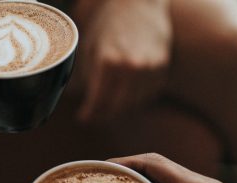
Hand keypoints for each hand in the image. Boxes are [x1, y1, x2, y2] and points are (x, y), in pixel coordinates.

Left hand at [75, 0, 171, 122]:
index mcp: (109, 62)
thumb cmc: (109, 25)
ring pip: (134, 105)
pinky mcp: (162, 69)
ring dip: (120, 109)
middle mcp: (131, 68)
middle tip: (94, 116)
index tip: (83, 118)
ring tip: (109, 106)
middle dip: (103, 115)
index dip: (89, 114)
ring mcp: (150, 69)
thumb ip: (84, 76)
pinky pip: (148, 96)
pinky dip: (137, 99)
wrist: (139, 4)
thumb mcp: (89, 48)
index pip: (98, 102)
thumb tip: (74, 99)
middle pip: (116, 108)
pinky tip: (126, 95)